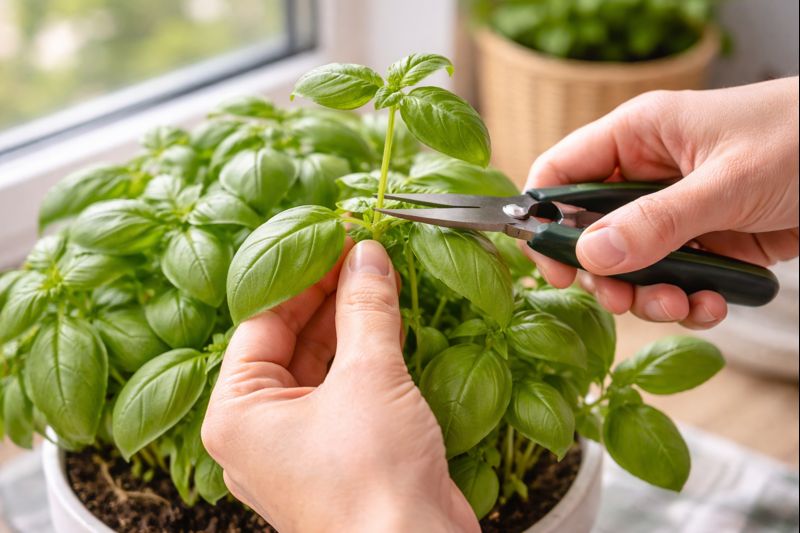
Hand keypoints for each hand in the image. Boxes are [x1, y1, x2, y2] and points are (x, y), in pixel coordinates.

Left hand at [202, 240, 477, 532]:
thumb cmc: (373, 483)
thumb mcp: (369, 377)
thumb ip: (365, 310)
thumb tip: (366, 257)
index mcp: (238, 413)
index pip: (262, 320)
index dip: (303, 275)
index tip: (335, 238)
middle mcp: (260, 432)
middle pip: (289, 342)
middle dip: (328, 297)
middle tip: (361, 254)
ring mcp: (299, 447)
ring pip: (319, 367)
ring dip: (350, 325)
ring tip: (378, 277)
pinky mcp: (338, 456)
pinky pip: (343, 393)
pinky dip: (364, 359)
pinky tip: (389, 324)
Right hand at [523, 77, 798, 328]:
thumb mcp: (727, 182)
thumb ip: (657, 221)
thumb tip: (591, 256)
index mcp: (637, 137)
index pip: (559, 173)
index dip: (544, 219)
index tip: (554, 268)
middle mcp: (646, 175)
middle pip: (590, 232)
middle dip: (606, 274)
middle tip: (624, 299)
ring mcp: (675, 212)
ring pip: (631, 265)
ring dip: (649, 296)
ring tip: (682, 306)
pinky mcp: (706, 242)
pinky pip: (675, 281)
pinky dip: (688, 301)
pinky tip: (713, 303)